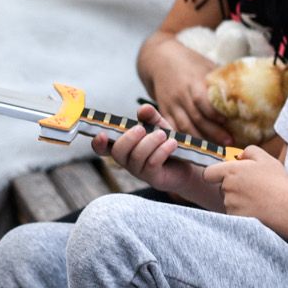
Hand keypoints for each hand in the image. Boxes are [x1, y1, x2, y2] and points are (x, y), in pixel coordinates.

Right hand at [91, 104, 220, 207]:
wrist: (188, 165)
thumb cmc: (167, 144)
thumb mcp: (159, 126)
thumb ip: (150, 117)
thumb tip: (143, 109)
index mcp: (124, 147)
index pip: (103, 149)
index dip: (98, 143)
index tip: (103, 134)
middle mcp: (128, 161)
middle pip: (118, 151)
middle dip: (129, 137)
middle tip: (142, 129)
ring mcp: (140, 171)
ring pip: (137, 156)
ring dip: (151, 141)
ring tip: (163, 135)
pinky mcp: (153, 178)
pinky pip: (152, 163)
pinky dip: (162, 150)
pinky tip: (172, 143)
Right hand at [143, 41, 235, 146]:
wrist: (159, 59)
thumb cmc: (189, 62)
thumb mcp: (205, 65)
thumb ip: (219, 80)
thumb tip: (244, 92)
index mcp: (192, 82)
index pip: (202, 100)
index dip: (215, 113)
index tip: (229, 121)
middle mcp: (180, 95)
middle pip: (196, 118)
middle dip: (213, 132)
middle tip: (230, 142)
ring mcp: (171, 105)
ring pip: (184, 127)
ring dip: (200, 140)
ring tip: (215, 150)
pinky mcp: (164, 111)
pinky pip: (173, 129)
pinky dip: (184, 140)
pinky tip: (195, 148)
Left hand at [208, 145, 287, 224]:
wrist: (287, 208)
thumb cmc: (277, 182)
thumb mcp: (266, 159)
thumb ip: (250, 151)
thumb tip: (239, 156)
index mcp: (230, 171)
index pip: (208, 173)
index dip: (215, 174)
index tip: (225, 176)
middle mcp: (226, 188)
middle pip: (222, 188)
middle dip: (233, 188)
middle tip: (253, 188)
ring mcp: (230, 205)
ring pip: (229, 202)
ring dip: (239, 201)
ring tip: (259, 200)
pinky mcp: (235, 219)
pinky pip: (235, 215)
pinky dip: (244, 213)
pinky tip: (258, 211)